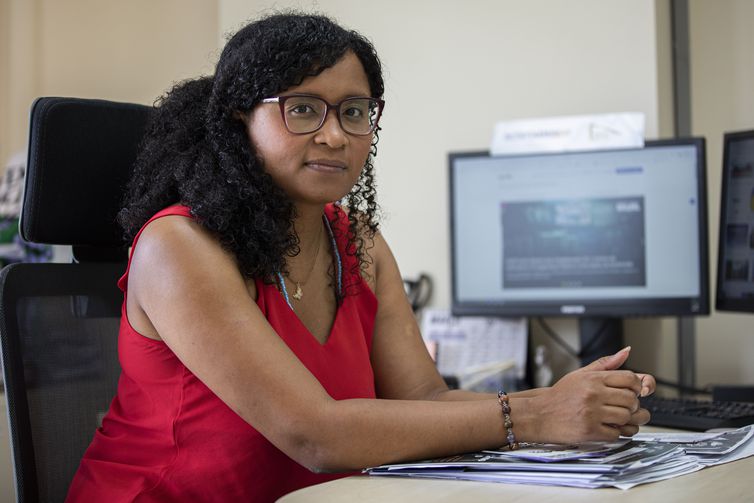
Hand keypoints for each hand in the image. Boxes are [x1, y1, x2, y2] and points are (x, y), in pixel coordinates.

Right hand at [526, 347, 648, 442]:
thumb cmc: (560, 396)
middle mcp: (593, 394)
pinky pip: (615, 434)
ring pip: (626, 417)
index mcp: (593, 379)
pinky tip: (604, 427)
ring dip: (624, 420)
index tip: (633, 391)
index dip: (637, 386)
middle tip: (623, 407)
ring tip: (614, 418)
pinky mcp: (590, 431)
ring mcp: (592, 413)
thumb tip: (626, 351)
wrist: (539, 415)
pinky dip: (614, 433)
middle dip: (632, 405)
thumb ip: (605, 364)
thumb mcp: (580, 374)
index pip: (630, 378)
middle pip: (631, 399)